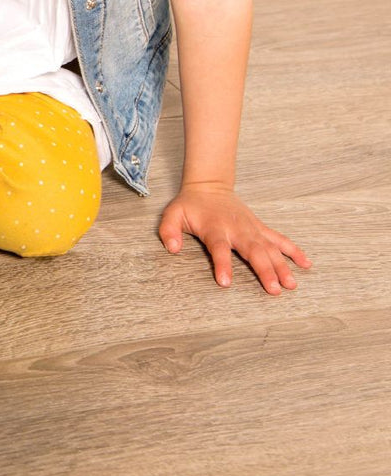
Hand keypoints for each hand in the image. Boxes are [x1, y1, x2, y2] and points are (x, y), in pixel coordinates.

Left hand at [159, 182, 311, 294]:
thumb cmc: (190, 205)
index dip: (222, 265)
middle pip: (252, 251)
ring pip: (269, 248)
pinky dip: (293, 250)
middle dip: (264, 270)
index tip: (225, 282)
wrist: (209, 185)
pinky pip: (279, 239)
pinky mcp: (259, 227)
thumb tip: (172, 248)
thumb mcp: (172, 215)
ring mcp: (251, 228)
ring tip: (292, 284)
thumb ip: (169, 231)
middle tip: (274, 290)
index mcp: (214, 228)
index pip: (218, 248)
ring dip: (282, 266)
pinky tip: (306, 263)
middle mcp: (236, 229)